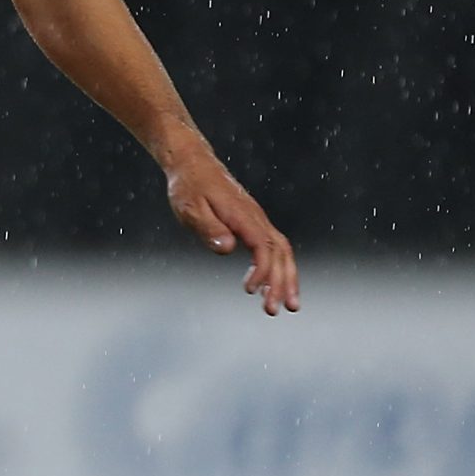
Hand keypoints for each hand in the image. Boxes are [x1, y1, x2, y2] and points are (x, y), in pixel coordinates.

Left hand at [164, 146, 298, 316]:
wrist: (193, 164)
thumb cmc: (189, 187)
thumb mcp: (190, 208)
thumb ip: (209, 229)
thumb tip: (228, 249)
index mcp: (243, 215)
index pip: (263, 246)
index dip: (262, 270)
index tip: (250, 290)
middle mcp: (256, 218)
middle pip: (280, 252)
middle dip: (282, 282)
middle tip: (274, 310)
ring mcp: (257, 220)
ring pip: (282, 251)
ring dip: (286, 279)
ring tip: (285, 306)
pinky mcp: (253, 223)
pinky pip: (272, 248)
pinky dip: (276, 268)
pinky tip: (266, 287)